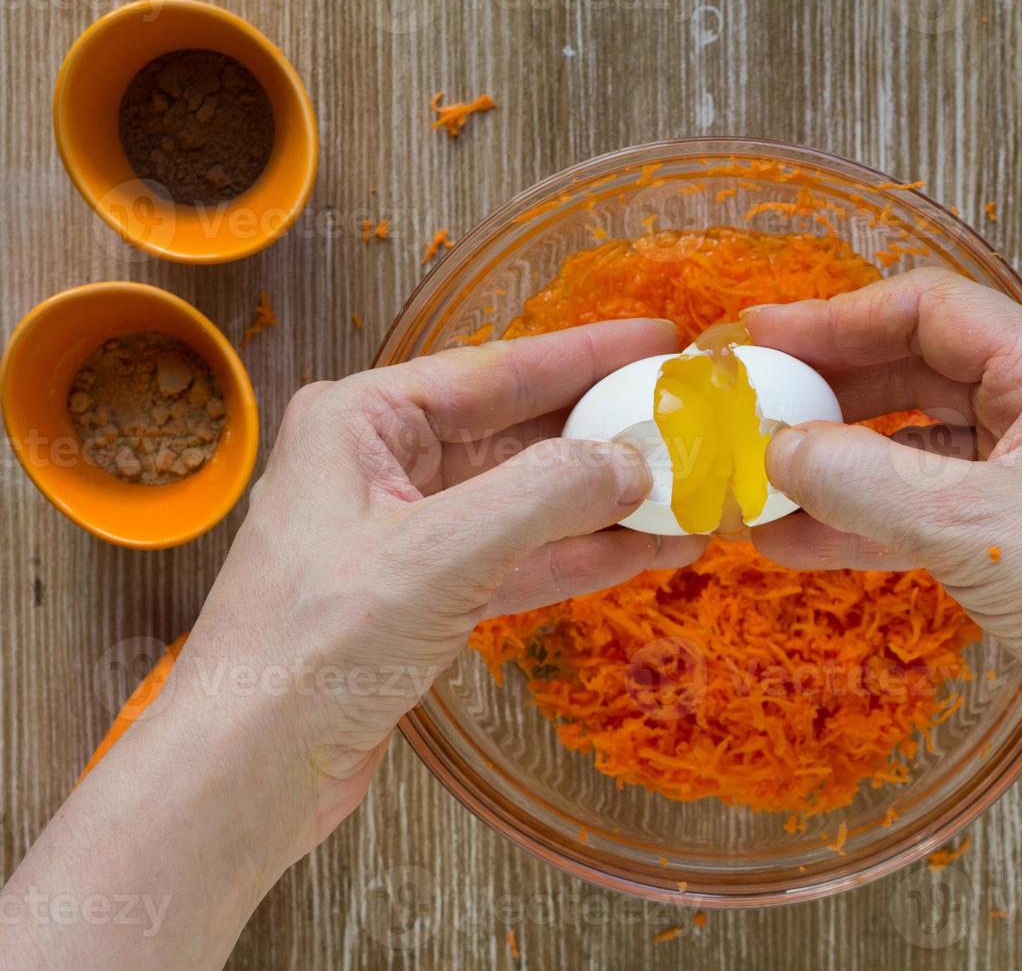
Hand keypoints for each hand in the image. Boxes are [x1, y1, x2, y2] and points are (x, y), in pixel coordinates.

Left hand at [175, 319, 704, 854]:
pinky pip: (517, 560)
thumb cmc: (311, 647)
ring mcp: (404, 535)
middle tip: (686, 422)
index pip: (496, 369)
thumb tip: (629, 464)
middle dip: (604, 432)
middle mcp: (382, 465)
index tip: (658, 339)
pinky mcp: (422, 599)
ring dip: (603, 504)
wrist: (249, 769)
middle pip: (518, 433)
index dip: (586, 353)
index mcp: (363, 421)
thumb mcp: (437, 553)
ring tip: (685, 496)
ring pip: (525, 502)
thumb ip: (542, 495)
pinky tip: (640, 552)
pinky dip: (576, 557)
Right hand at [745, 268, 1021, 781]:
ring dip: (839, 469)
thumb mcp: (975, 525)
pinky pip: (928, 512)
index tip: (760, 337)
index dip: (838, 319)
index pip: (931, 312)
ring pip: (917, 450)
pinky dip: (866, 525)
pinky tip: (795, 543)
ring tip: (756, 483)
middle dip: (830, 395)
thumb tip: (773, 451)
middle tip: (749, 408)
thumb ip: (865, 481)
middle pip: (918, 374)